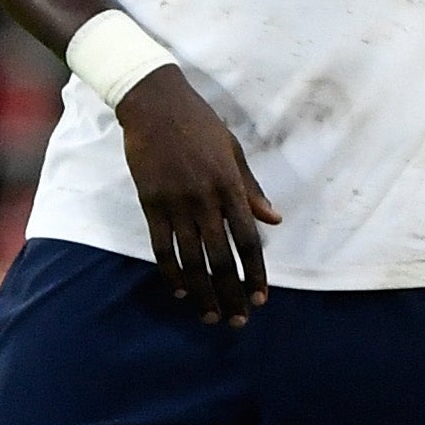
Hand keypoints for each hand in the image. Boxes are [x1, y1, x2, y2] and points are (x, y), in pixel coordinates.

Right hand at [116, 68, 278, 322]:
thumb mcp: (233, 150)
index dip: (255, 272)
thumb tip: (274, 219)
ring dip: (202, 292)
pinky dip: (171, 272)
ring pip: (191, 258)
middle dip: (231, 292)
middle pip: (221, 257)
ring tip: (211, 316)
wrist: (154, 103)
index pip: (247, 239)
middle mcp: (204, 198)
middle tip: (239, 320)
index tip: (261, 298)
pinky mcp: (150, 203)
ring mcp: (175, 202)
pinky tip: (180, 292)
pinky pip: (161, 246)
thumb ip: (251, 188)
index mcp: (229, 184)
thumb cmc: (199, 123)